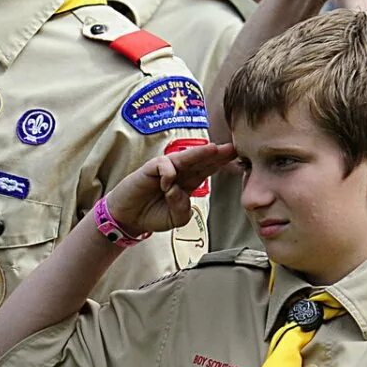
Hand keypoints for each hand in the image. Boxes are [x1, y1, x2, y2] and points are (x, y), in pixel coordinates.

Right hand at [101, 142, 237, 236]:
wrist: (129, 218)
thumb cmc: (153, 215)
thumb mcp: (176, 218)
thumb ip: (183, 208)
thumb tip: (177, 191)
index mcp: (190, 182)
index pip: (208, 169)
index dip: (221, 163)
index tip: (237, 158)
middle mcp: (180, 172)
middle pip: (201, 160)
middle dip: (216, 153)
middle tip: (232, 148)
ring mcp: (165, 168)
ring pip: (185, 158)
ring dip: (199, 153)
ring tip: (213, 150)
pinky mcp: (150, 168)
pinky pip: (163, 165)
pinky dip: (168, 173)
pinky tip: (167, 185)